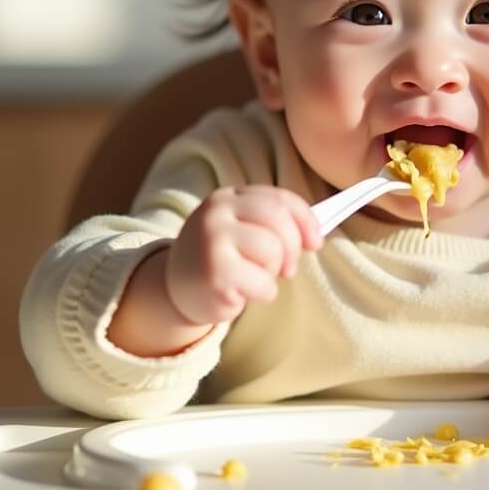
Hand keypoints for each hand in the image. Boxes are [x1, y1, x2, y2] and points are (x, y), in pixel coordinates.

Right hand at [165, 185, 321, 325]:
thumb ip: (273, 223)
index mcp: (229, 196)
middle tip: (287, 269)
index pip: (280, 198)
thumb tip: (314, 236)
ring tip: (254, 277)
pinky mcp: (215, 274)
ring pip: (273, 250)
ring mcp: (212, 240)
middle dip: (293, 247)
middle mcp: (217, 212)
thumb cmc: (221, 259)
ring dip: (273, 272)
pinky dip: (263, 293)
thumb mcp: (242, 230)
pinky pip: (264, 283)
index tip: (315, 243)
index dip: (306, 221)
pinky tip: (242, 293)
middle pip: (279, 218)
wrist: (173, 291)